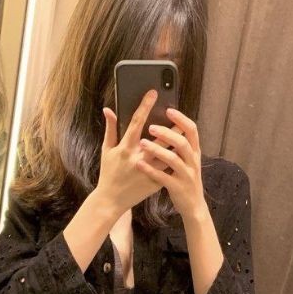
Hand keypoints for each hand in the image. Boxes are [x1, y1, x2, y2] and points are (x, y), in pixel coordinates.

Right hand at [97, 89, 172, 217]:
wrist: (111, 200)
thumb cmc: (108, 173)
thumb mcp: (107, 150)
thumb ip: (110, 129)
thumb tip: (109, 110)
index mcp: (125, 147)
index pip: (137, 122)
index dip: (145, 106)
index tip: (154, 93)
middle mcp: (138, 158)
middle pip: (160, 138)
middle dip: (171, 126)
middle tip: (179, 114)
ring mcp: (148, 171)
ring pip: (168, 154)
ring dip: (178, 143)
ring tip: (185, 132)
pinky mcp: (155, 182)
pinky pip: (169, 170)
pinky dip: (176, 161)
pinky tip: (184, 153)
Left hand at [135, 106, 205, 223]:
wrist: (193, 206)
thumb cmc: (185, 180)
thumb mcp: (188, 161)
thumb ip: (180, 146)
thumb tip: (170, 127)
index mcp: (194, 152)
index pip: (192, 131)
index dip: (181, 119)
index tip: (169, 110)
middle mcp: (192, 162)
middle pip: (182, 143)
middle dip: (167, 133)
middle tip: (151, 126)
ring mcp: (186, 175)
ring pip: (173, 160)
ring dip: (157, 150)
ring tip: (142, 142)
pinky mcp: (177, 188)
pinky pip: (163, 177)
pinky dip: (151, 170)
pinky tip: (139, 164)